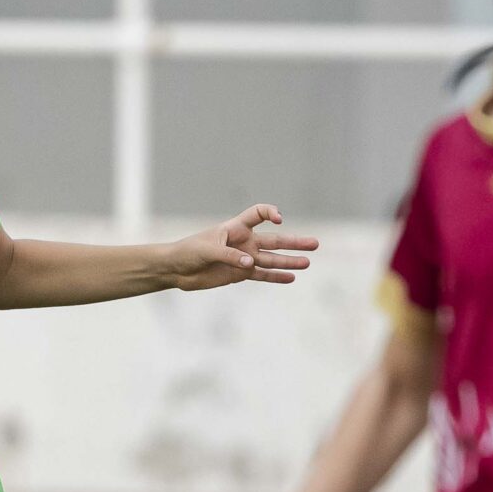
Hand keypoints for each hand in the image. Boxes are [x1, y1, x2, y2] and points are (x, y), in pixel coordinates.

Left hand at [162, 205, 319, 291]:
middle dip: (294, 242)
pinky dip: (275, 277)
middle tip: (315, 244)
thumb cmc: (188, 251)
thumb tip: (250, 263)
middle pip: (274, 240)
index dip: (270, 213)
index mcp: (235, 227)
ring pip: (271, 259)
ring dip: (289, 261)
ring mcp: (244, 258)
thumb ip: (229, 256)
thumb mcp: (207, 250)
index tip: (278, 220)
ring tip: (307, 263)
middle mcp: (244, 242)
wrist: (177, 269)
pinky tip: (291, 278)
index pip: (258, 214)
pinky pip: (261, 275)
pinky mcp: (240, 274)